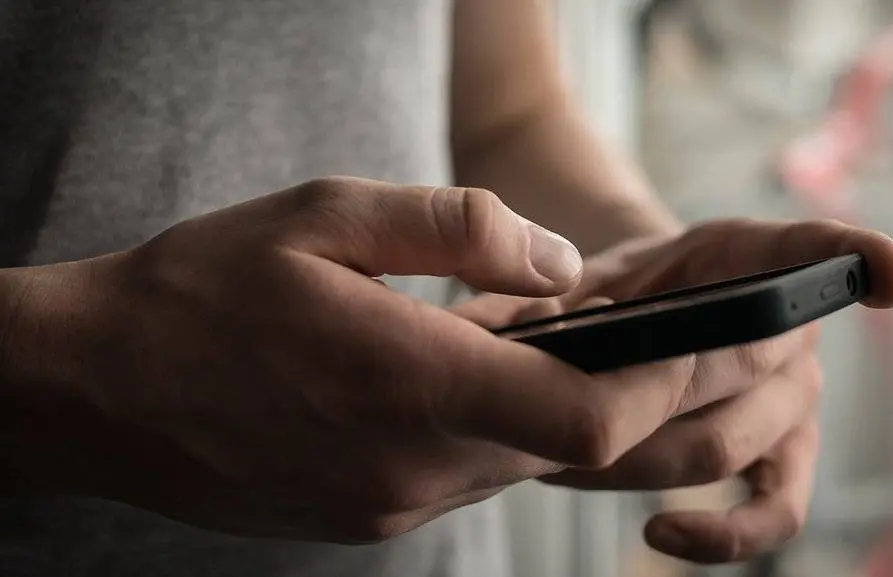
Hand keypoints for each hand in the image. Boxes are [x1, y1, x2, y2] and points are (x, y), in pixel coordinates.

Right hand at [0, 177, 629, 542]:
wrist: (96, 389)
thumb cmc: (200, 291)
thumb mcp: (326, 215)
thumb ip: (460, 231)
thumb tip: (561, 265)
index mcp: (408, 385)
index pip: (590, 419)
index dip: (660, 383)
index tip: (688, 339)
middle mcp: (410, 468)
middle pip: (568, 445)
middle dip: (616, 389)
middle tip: (620, 327)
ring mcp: (388, 505)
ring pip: (517, 462)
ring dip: (544, 406)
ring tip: (523, 342)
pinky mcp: (367, 518)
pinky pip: (464, 477)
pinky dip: (487, 429)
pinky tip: (453, 381)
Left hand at [455, 219, 892, 562]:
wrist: (625, 323)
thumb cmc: (603, 293)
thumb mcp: (566, 271)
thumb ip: (546, 290)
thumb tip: (532, 324)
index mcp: (743, 256)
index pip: (803, 248)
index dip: (851, 254)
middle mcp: (786, 324)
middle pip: (750, 375)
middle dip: (656, 397)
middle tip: (574, 405)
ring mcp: (793, 393)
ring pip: (735, 443)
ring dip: (651, 456)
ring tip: (579, 455)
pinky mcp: (782, 453)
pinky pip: (777, 508)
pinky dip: (727, 531)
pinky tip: (664, 530)